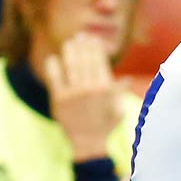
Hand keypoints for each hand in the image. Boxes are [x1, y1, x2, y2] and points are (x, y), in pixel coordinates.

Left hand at [41, 34, 122, 159]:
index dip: (95, 47)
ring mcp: (74, 93)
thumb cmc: (105, 126)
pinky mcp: (59, 99)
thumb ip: (119, 93)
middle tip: (79, 36)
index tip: (92, 40)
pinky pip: (54, 77)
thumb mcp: (117, 109)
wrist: (88, 144)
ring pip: (71, 64)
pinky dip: (53, 66)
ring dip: (70, 51)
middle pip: (85, 59)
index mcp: (105, 87)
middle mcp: (90, 87)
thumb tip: (127, 80)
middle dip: (83, 45)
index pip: (100, 60)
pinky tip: (53, 59)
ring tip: (69, 43)